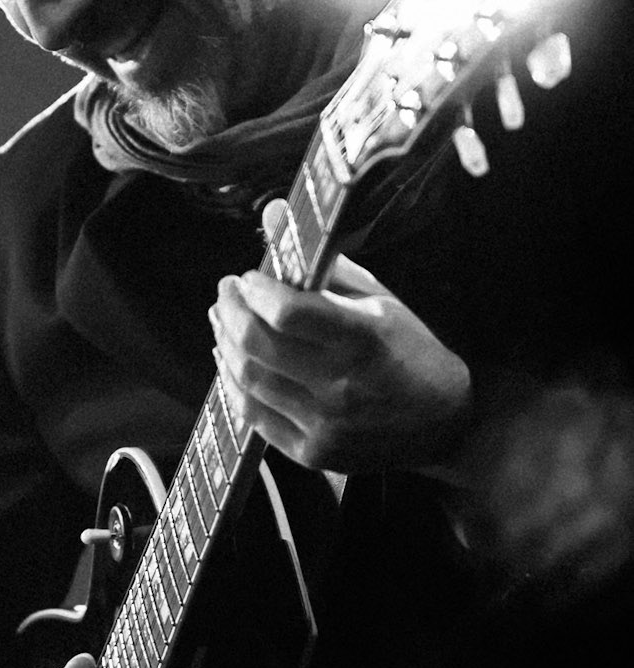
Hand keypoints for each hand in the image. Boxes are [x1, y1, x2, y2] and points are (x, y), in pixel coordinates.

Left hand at [209, 200, 471, 474]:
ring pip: (247, 379)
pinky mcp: (312, 453)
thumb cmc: (409, 351)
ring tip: (224, 319)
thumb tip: (273, 214)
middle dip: (229, 311)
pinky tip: (232, 359)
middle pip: (257, 344)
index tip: (248, 277)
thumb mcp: (378, 299)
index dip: (255, 290)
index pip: (286, 312)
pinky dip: (234, 382)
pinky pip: (253, 415)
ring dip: (224, 343)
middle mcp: (341, 386)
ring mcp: (325, 425)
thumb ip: (323, 262)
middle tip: (227, 292)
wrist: (443, 424)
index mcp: (363, 341)